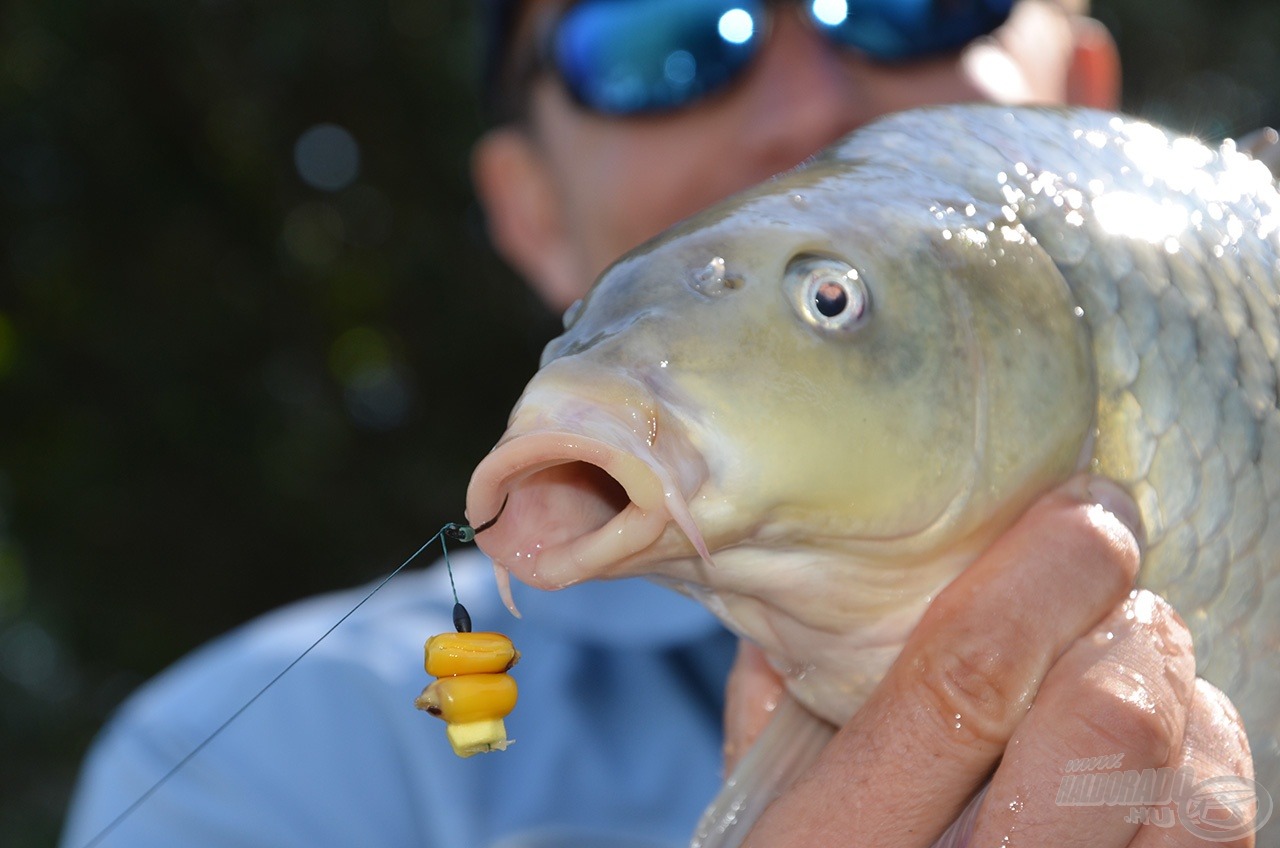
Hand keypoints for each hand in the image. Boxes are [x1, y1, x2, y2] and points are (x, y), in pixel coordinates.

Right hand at [725, 474, 1255, 846]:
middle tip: (1107, 587)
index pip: (962, 686)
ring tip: (1140, 674)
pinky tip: (1166, 767)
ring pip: (1201, 796)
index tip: (1080, 509)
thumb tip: (795, 620)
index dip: (1037, 577)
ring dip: (1186, 702)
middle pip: (1109, 726)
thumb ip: (771, 736)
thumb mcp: (755, 841)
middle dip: (1126, 623)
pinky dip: (1214, 780)